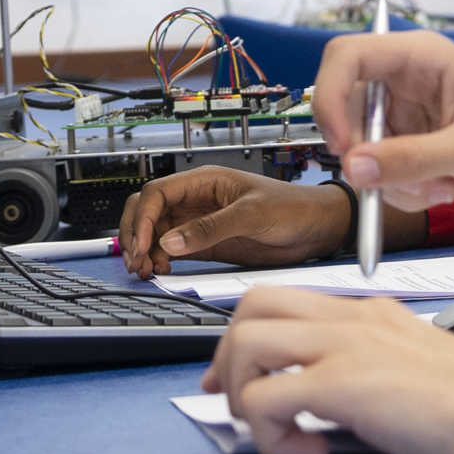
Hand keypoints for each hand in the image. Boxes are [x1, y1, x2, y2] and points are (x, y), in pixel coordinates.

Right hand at [116, 168, 349, 279]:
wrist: (317, 228)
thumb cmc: (293, 207)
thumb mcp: (251, 215)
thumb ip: (211, 228)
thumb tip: (170, 241)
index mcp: (205, 181)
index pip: (157, 194)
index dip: (143, 218)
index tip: (142, 245)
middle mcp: (197, 200)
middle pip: (148, 211)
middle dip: (136, 234)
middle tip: (137, 262)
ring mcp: (200, 223)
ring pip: (156, 232)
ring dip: (145, 250)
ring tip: (145, 271)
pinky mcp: (207, 244)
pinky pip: (172, 250)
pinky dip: (160, 260)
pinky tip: (162, 272)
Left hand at [202, 286, 453, 453]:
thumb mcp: (421, 366)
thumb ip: (378, 368)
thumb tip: (339, 398)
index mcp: (373, 314)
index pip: (287, 300)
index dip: (249, 338)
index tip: (240, 378)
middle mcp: (354, 319)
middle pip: (253, 305)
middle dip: (229, 358)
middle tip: (235, 401)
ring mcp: (348, 345)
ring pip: (247, 342)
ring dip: (244, 394)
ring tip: (278, 431)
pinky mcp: (344, 384)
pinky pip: (265, 399)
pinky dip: (271, 435)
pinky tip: (310, 453)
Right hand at [315, 28, 453, 210]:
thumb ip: (410, 159)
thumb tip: (354, 168)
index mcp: (421, 56)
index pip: (347, 57)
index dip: (330, 96)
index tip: (341, 145)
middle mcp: (408, 80)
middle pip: (348, 109)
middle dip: (366, 153)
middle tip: (387, 182)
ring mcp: (411, 114)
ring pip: (364, 148)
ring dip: (392, 180)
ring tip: (439, 187)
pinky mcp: (417, 144)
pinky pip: (385, 170)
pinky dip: (406, 190)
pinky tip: (446, 189)